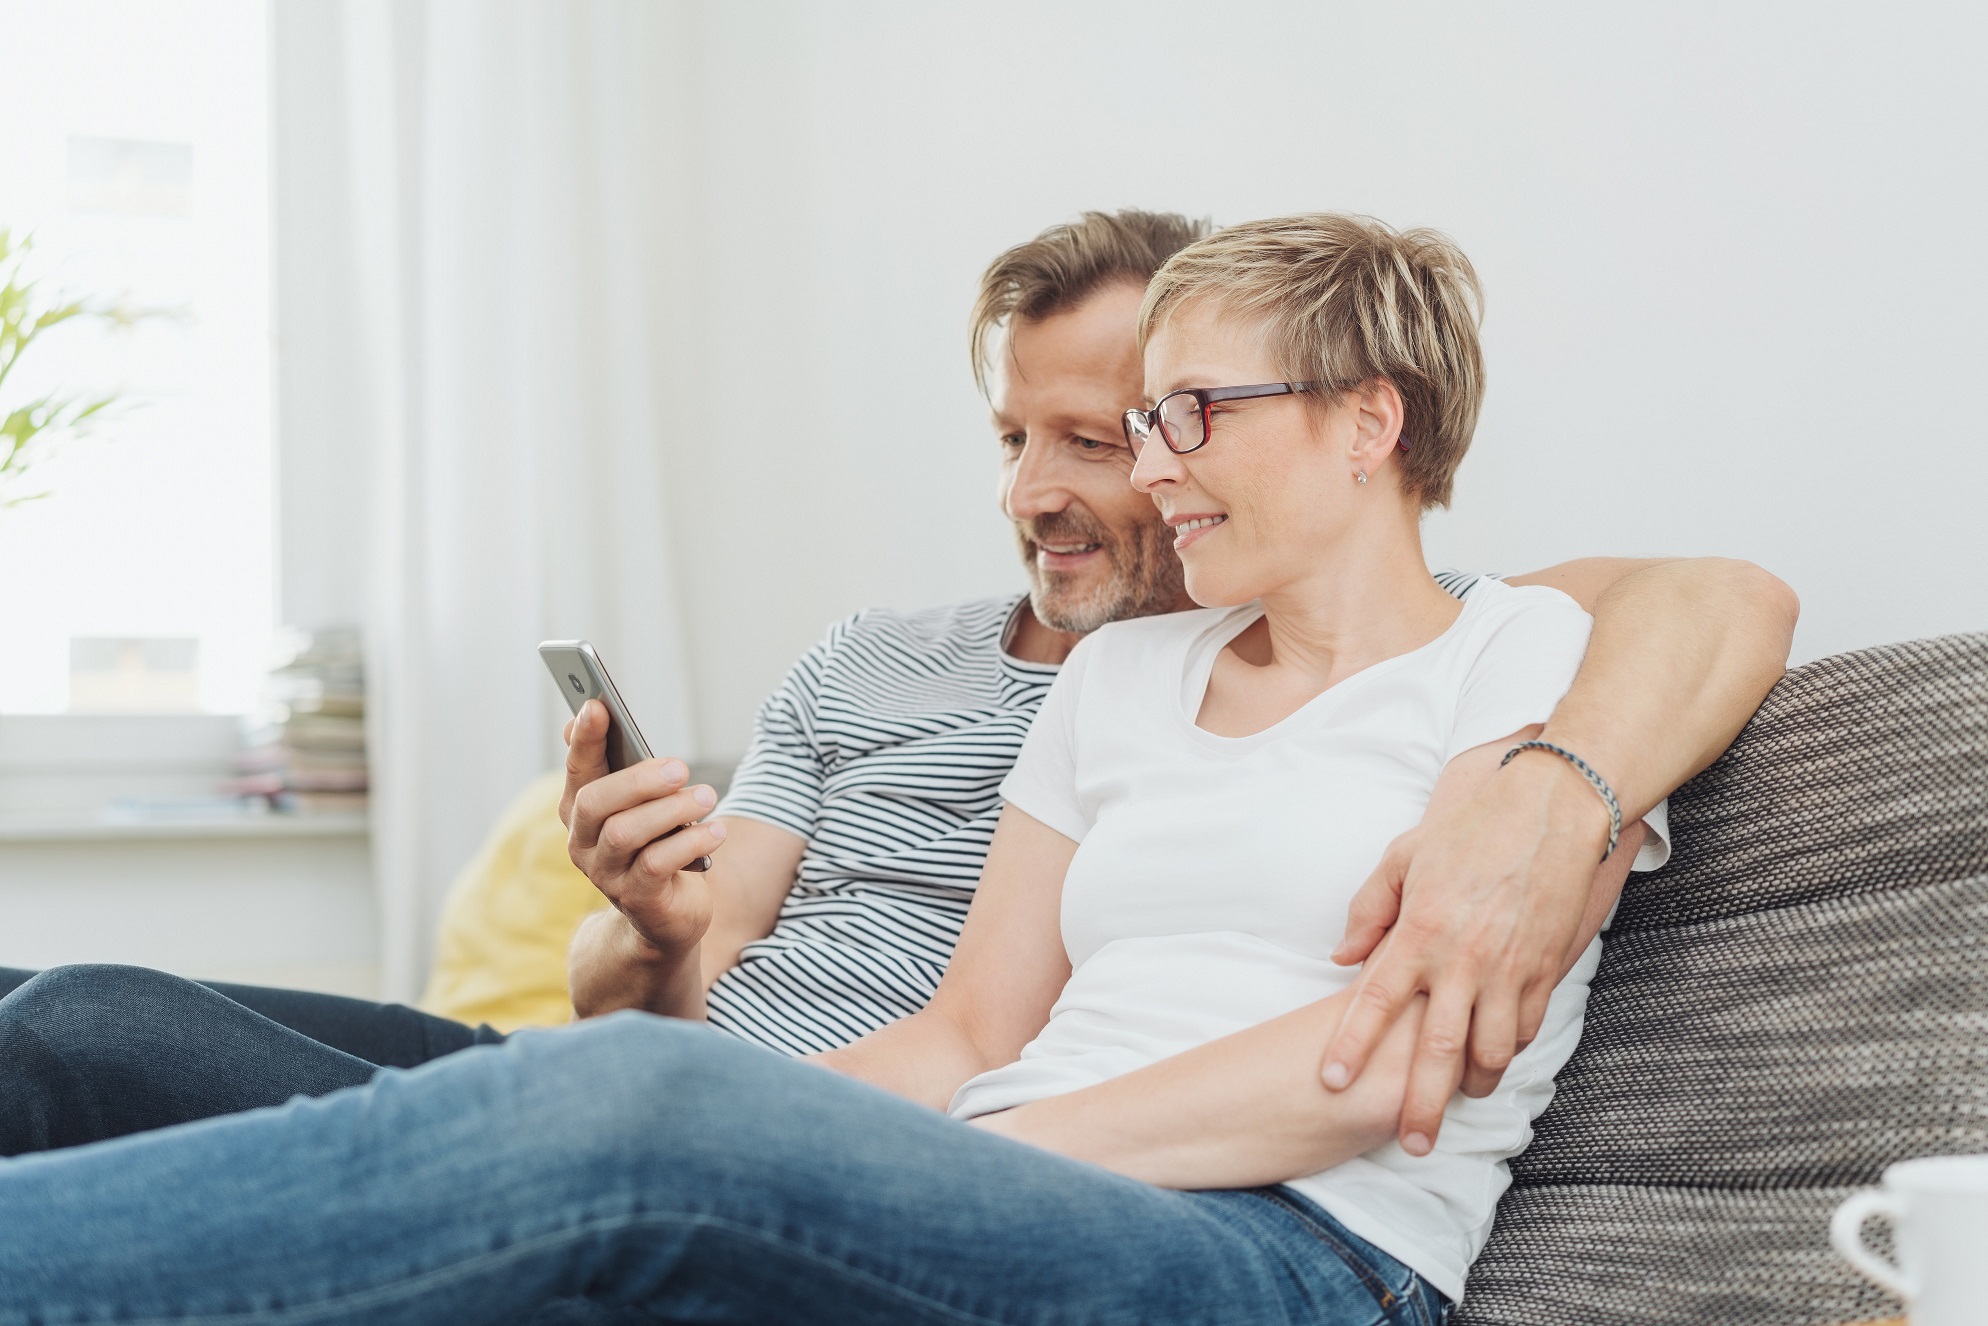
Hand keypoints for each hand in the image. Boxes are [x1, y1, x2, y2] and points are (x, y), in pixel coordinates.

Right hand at [560, 699, 727, 959]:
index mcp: (581, 810)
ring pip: (625, 832)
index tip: (597, 705)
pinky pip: (657, 864)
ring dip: (671, 809)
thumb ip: (622, 764)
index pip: (576, 768)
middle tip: (681, 766)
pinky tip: (715, 831)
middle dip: (638, 779)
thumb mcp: (643, 803)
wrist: (666, 915)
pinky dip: (690, 841)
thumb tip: (592, 711)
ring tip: (706, 795)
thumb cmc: (657, 843)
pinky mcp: (636, 898)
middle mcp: (583, 841)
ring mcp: (605, 873)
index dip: (584, 738)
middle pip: (595, 801)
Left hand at [1320, 755, 1640, 1154]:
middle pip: (1435, 1050)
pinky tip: (1494, 1060)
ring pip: (1490, 1052)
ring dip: (1472, 1085)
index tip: (1333, 1082)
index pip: (1374, 1000)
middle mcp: (1461, 959)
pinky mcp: (1544, 969)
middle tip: (1410, 1143)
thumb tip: (1342, 957)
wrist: (1553, 808)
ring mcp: (1507, 969)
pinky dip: (1509, 1051)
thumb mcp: (1404, 856)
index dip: (1352, 1046)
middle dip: (1420, 1105)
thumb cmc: (1472, 826)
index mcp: (1419, 930)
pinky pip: (1525, 1028)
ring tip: (1456, 1103)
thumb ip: (1369, 909)